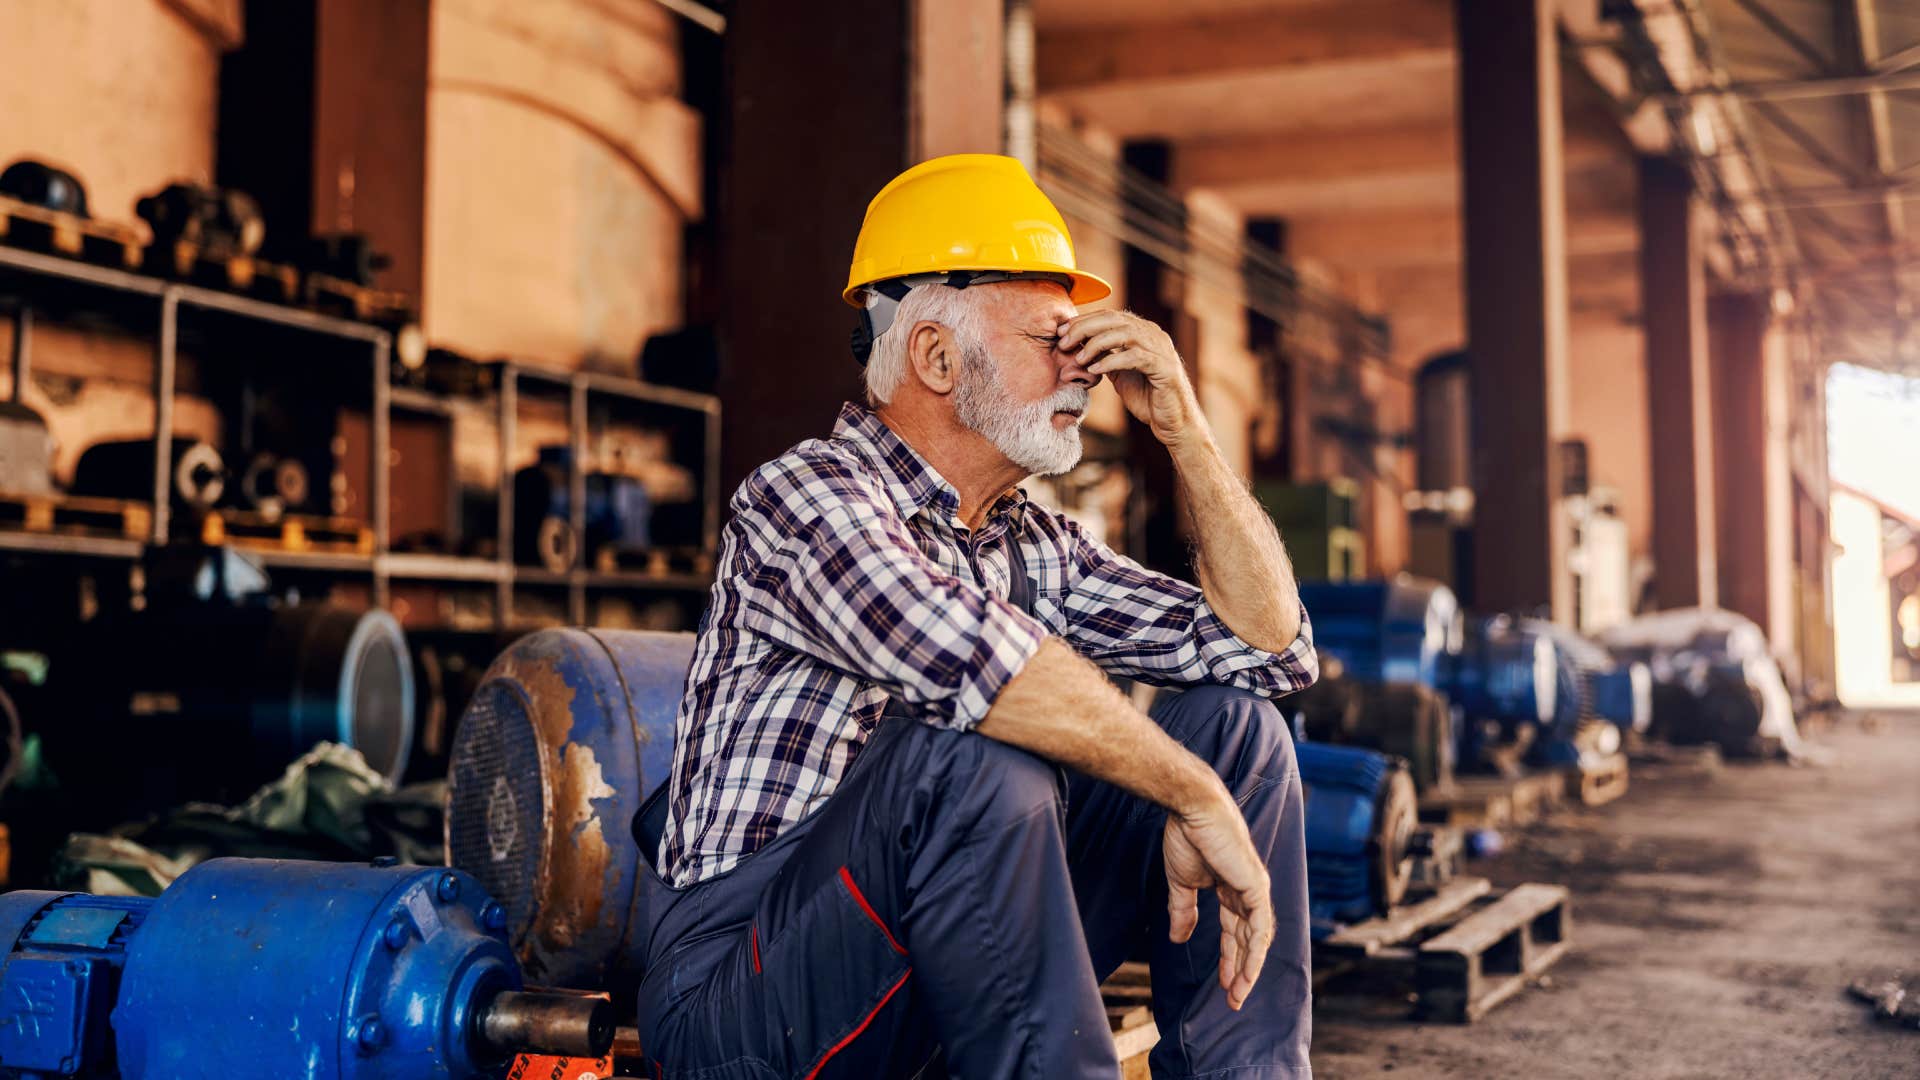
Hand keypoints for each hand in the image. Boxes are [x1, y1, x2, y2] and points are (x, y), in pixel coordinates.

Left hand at [1057, 310, 1206, 448]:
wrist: (1172, 423)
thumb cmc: (1148, 398)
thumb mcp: (1120, 373)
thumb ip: (1106, 357)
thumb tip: (1079, 346)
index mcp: (1144, 332)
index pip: (1110, 315)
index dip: (1083, 320)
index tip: (1061, 332)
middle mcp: (1154, 335)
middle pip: (1115, 319)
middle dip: (1085, 328)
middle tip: (1064, 342)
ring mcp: (1162, 350)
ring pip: (1125, 333)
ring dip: (1096, 343)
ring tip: (1079, 358)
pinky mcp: (1165, 368)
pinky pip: (1136, 357)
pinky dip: (1113, 360)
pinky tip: (1095, 369)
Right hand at [1162, 790, 1275, 1010]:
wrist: (1192, 810)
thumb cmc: (1187, 837)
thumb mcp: (1182, 883)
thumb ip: (1183, 911)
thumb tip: (1177, 938)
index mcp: (1230, 889)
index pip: (1234, 931)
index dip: (1230, 958)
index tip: (1223, 985)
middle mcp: (1247, 891)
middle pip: (1247, 939)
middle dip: (1240, 970)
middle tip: (1233, 999)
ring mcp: (1254, 889)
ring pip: (1256, 938)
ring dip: (1248, 968)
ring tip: (1237, 994)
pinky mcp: (1256, 886)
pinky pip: (1259, 927)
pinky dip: (1254, 951)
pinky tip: (1245, 971)